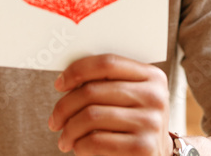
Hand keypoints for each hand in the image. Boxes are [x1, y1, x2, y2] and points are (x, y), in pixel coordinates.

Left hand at [49, 54, 171, 155]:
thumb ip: (108, 83)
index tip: (59, 84)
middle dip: (65, 107)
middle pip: (93, 91)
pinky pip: (97, 141)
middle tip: (54, 121)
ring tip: (65, 139)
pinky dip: (81, 146)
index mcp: (152, 76)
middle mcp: (155, 97)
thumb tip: (67, 79)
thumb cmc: (133, 124)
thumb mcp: (130, 98)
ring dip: (70, 130)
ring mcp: (151, 123)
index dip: (78, 71)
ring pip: (91, 116)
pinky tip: (80, 148)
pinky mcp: (143, 148)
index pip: (107, 63)